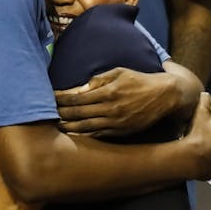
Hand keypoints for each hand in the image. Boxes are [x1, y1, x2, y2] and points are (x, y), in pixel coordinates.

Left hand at [55, 68, 178, 136]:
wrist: (164, 96)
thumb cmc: (139, 80)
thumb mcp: (119, 72)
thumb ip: (98, 80)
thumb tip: (80, 89)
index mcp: (108, 91)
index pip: (77, 98)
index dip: (61, 99)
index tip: (50, 98)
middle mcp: (110, 108)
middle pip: (78, 114)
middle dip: (61, 114)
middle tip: (46, 114)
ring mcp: (116, 122)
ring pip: (85, 127)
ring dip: (68, 128)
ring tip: (55, 127)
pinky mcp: (121, 132)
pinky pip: (98, 135)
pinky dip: (83, 136)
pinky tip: (72, 136)